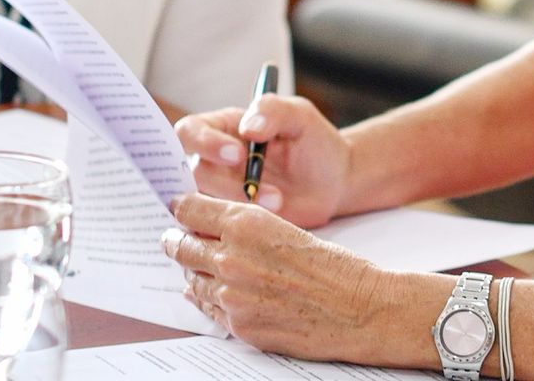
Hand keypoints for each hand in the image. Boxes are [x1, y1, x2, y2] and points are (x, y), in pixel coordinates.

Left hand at [164, 193, 401, 362]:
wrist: (359, 310)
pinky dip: (207, 299)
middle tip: (174, 239)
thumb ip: (248, 231)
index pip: (190, 209)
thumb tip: (213, 233)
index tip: (177, 209)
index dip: (182, 208)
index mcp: (247, 223)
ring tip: (198, 267)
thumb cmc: (334, 267)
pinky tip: (213, 293)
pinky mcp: (237, 325)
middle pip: (181, 245)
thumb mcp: (287, 231)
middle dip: (177, 241)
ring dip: (194, 271)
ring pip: (192, 278)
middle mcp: (231, 257)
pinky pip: (207, 310)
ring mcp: (230, 295)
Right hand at [174, 95, 349, 227]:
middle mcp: (214, 161)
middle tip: (256, 187)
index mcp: (222, 127)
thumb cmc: (315, 142)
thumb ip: (272, 110)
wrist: (335, 182)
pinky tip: (269, 217)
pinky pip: (218, 226)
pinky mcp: (232, 218)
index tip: (237, 155)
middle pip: (193, 172)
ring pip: (203, 203)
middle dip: (225, 183)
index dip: (204, 143)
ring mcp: (221, 193)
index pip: (190, 132)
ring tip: (277, 200)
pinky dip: (239, 225)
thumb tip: (247, 128)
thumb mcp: (299, 115)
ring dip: (239, 204)